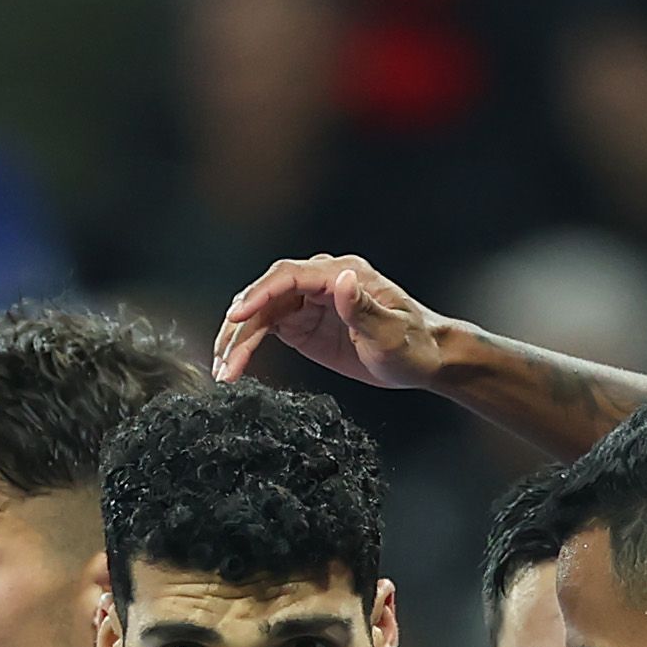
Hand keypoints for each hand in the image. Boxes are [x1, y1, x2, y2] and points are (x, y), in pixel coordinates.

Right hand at [214, 253, 454, 394]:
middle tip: (224, 359)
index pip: (289, 276)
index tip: (237, 315)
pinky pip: (266, 330)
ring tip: (223, 371)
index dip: (260, 293)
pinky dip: (247, 348)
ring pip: (261, 314)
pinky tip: (234, 367)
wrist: (424, 359)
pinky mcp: (303, 325)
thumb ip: (364, 308)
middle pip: (267, 296)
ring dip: (238, 341)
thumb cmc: (413, 344)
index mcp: (340, 275)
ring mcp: (308, 303)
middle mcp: (320, 283)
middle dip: (240, 325)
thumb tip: (343, 280)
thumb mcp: (391, 332)